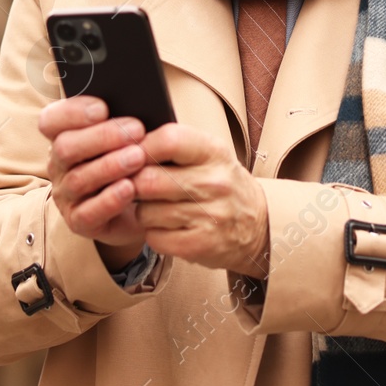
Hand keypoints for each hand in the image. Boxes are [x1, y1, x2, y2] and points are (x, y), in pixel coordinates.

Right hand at [38, 95, 148, 267]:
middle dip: (102, 137)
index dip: (73, 113)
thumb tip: (137, 104)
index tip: (103, 108)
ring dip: (109, 166)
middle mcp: (59, 166)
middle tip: (136, 130)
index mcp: (63, 137)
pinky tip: (130, 188)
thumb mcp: (125, 137)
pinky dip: (109, 200)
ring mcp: (66, 195)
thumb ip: (122, 119)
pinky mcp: (79, 221)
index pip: (51, 121)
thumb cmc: (129, 158)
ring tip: (138, 157)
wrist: (137, 205)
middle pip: (65, 147)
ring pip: (78, 179)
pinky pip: (88, 213)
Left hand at [132, 122, 269, 277]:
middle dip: (134, 184)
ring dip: (143, 211)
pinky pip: (154, 238)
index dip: (142, 146)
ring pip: (146, 212)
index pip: (169, 140)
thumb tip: (128, 144)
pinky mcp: (201, 245)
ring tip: (157, 208)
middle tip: (137, 186)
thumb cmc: (223, 184)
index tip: (134, 153)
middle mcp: (214, 183)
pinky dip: (153, 234)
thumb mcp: (210, 155)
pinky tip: (167, 227)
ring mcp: (209, 216)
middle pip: (148, 180)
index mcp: (214, 152)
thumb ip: (175, 146)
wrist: (258, 224)